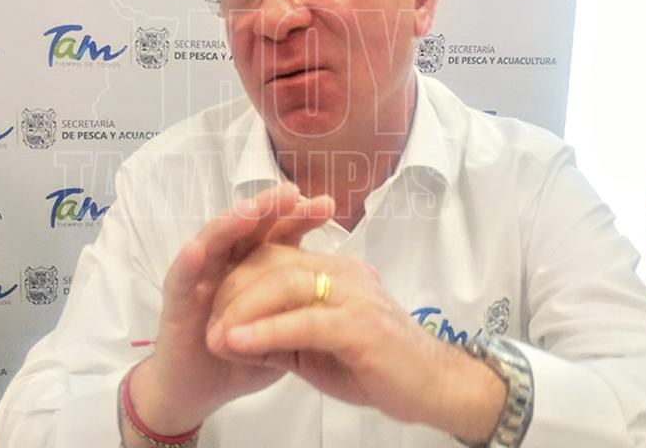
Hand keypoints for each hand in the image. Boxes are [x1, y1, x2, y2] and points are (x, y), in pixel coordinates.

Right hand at [130, 184, 335, 435]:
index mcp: (254, 264)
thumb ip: (303, 303)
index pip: (279, 233)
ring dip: (230, 224)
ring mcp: (200, 280)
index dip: (301, 217)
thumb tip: (347, 279)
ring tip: (249, 210)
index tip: (328, 205)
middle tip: (291, 193)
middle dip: (269, 208)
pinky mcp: (176, 304)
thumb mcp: (282, 327)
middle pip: (248, 227)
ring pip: (214, 243)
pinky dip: (187, 264)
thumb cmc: (243, 356)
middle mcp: (226, 263)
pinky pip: (180, 281)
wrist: (201, 391)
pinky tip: (196, 249)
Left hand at [205, 245, 505, 442]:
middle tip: (208, 325)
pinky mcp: (360, 324)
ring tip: (215, 337)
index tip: (213, 310)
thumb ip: (281, 336)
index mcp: (335, 271)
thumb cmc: (380, 369)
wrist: (436, 389)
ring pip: (284, 283)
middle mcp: (344, 272)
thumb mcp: (319, 350)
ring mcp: (354, 294)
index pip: (276, 257)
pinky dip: (264, 330)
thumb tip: (235, 336)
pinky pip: (302, 320)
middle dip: (232, 291)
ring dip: (241, 309)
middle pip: (273, 263)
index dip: (238, 279)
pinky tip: (237, 343)